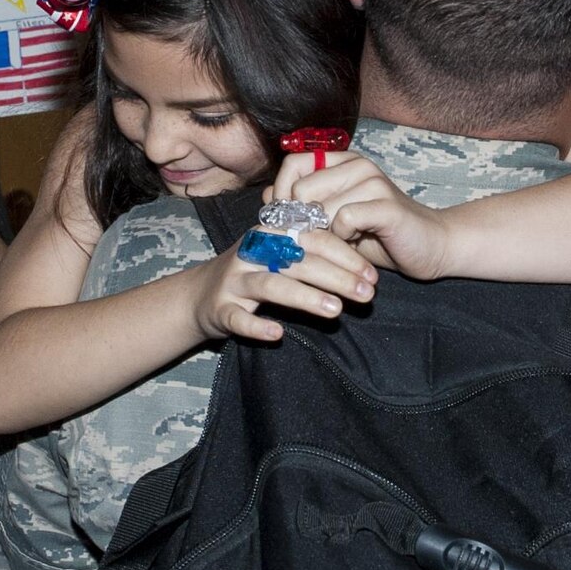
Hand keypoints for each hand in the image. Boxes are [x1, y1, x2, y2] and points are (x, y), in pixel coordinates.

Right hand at [188, 234, 376, 344]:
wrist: (198, 295)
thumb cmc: (253, 274)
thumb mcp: (279, 256)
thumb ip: (312, 254)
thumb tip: (361, 268)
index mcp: (270, 235)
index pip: (312, 238)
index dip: (345, 255)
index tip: (371, 275)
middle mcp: (251, 253)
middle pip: (297, 261)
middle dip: (336, 277)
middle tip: (366, 294)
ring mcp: (234, 282)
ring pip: (271, 285)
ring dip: (304, 297)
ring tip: (335, 310)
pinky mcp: (220, 309)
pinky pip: (238, 318)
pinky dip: (256, 326)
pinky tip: (277, 334)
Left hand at [268, 151, 453, 280]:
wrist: (428, 247)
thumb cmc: (377, 235)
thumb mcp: (332, 220)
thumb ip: (301, 205)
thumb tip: (268, 196)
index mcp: (343, 162)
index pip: (292, 164)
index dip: (282, 194)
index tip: (287, 221)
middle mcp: (357, 165)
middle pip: (301, 189)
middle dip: (301, 221)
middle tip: (318, 239)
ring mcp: (373, 181)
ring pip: (320, 207)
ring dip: (324, 234)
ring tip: (340, 242)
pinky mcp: (385, 204)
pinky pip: (344, 220)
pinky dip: (343, 239)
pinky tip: (356, 243)